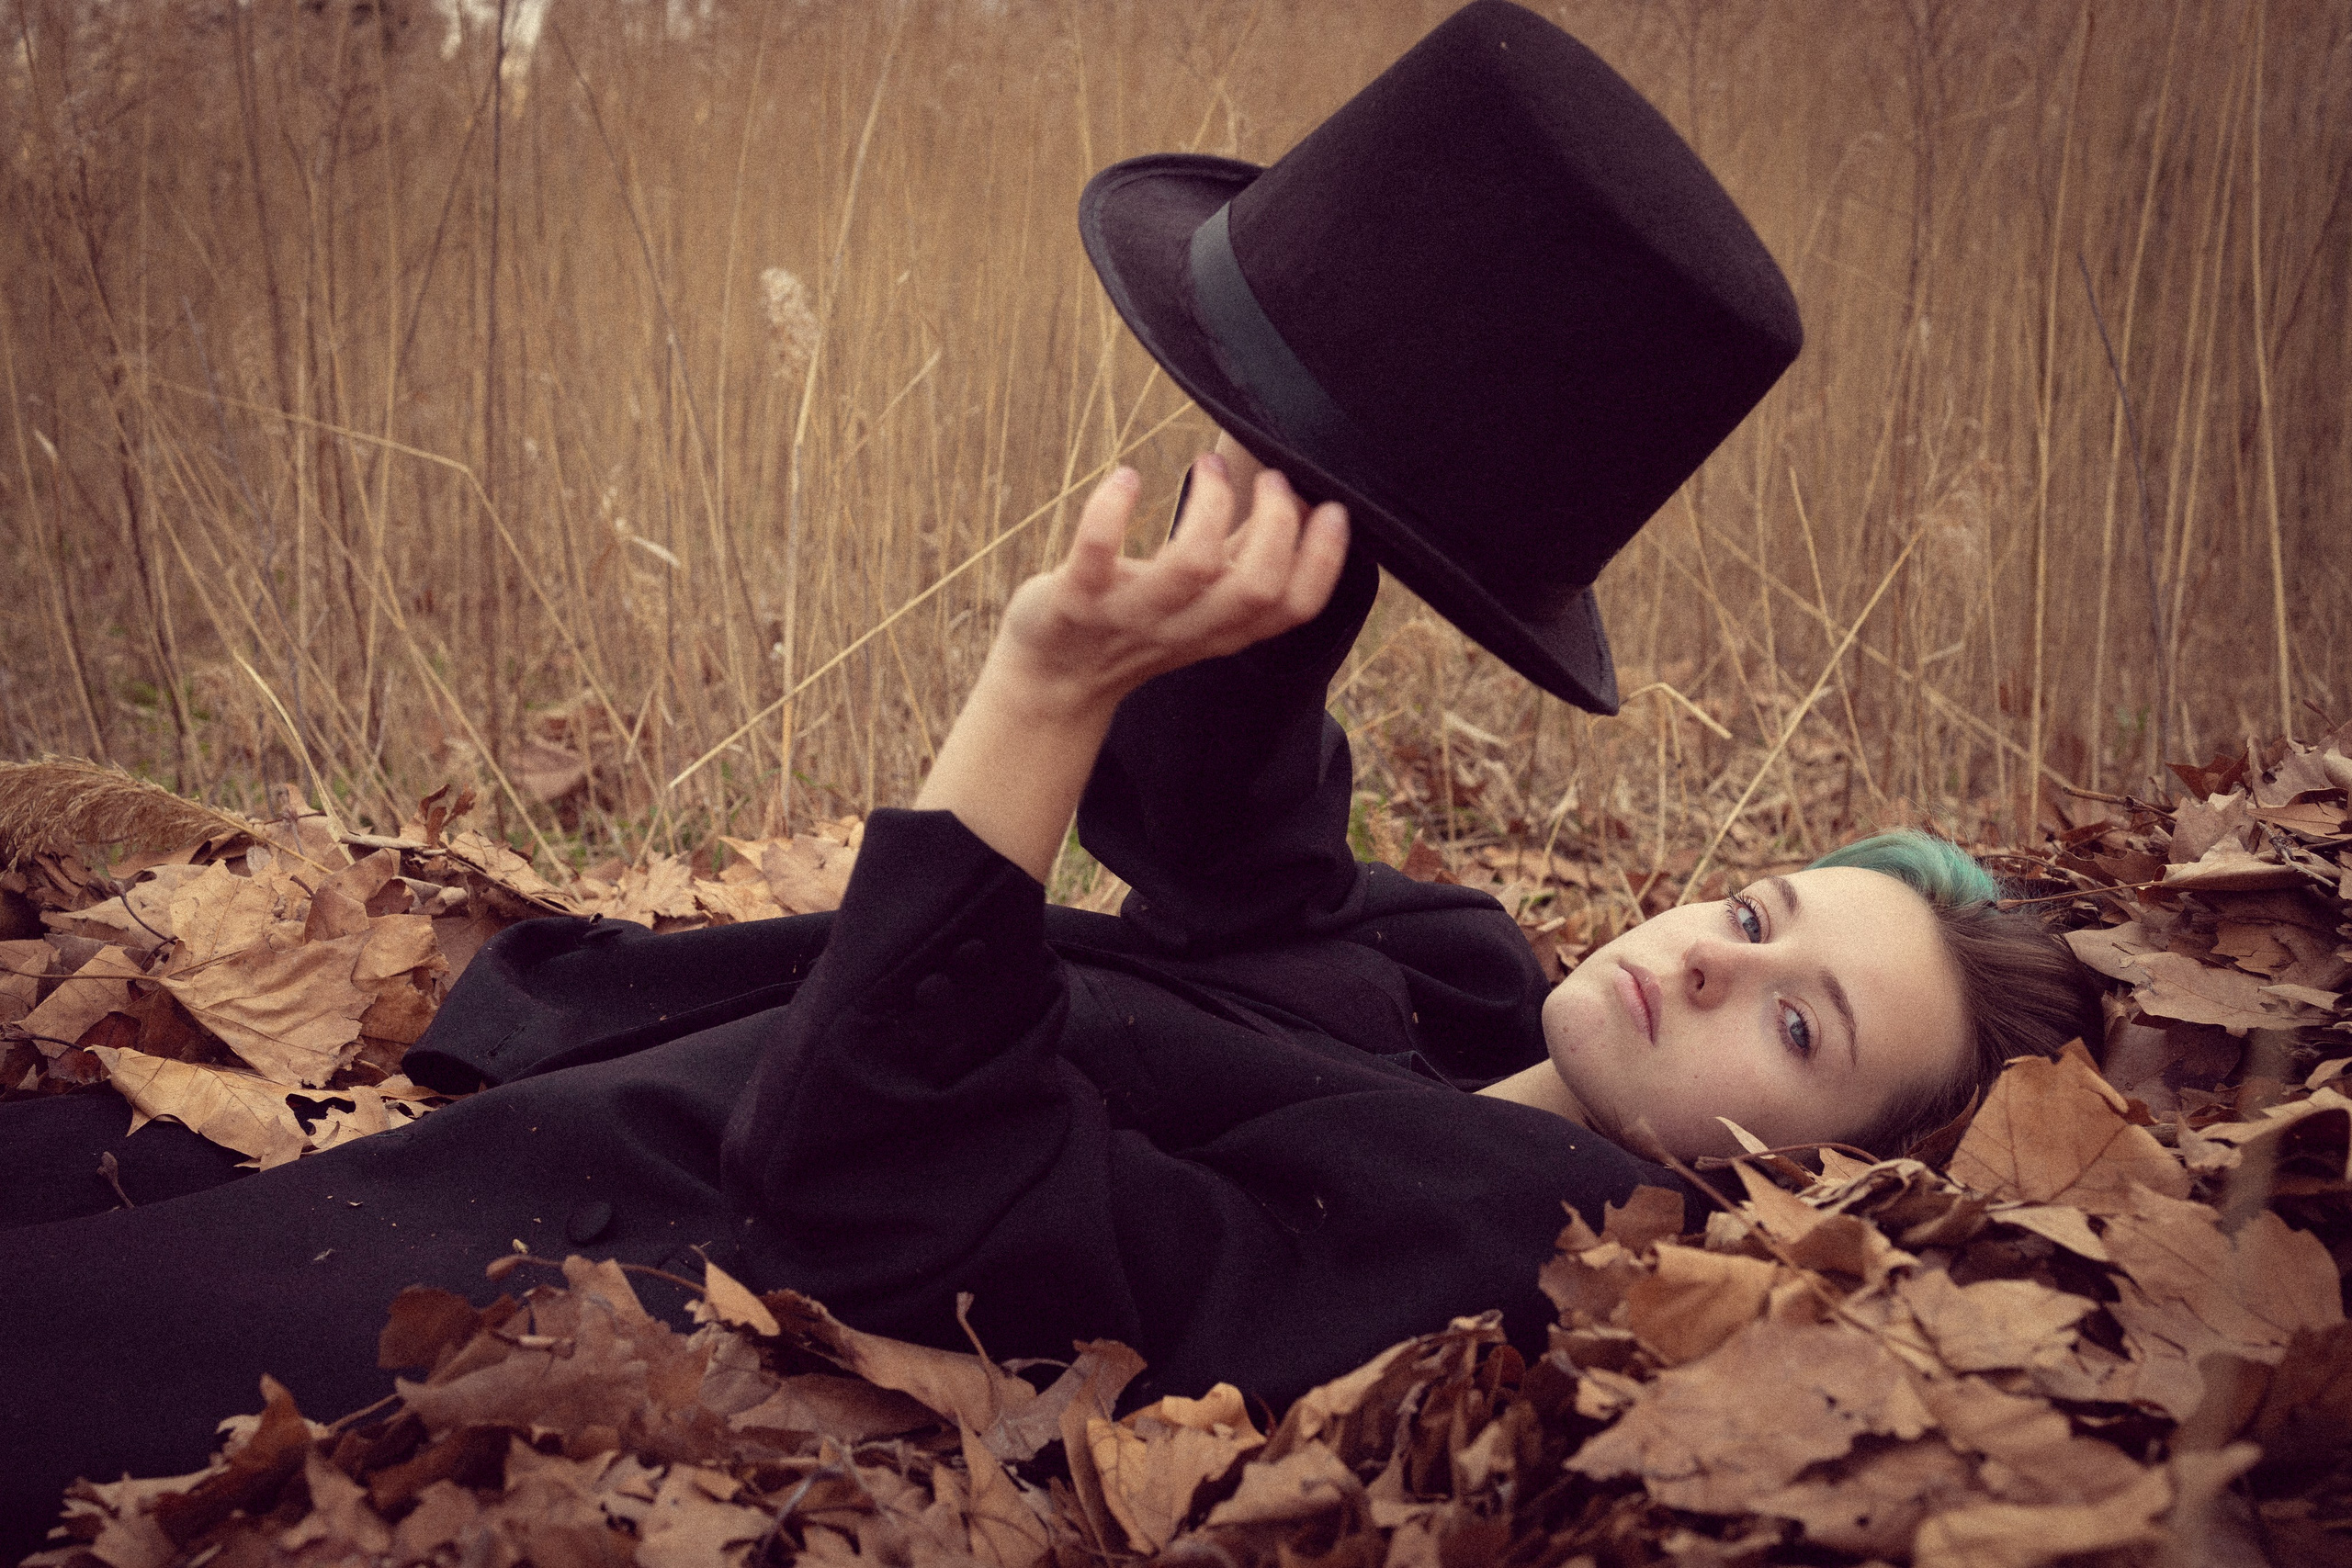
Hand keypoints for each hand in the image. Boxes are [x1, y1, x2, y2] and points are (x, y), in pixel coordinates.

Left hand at [993, 453, 1351, 722]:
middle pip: (1256, 587)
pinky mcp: (1076, 600)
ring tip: (1207, 462)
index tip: (1329, 507)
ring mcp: (1130, 616)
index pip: (1293, 607)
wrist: (1052, 681)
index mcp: (1223, 629)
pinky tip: (1127, 477)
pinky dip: (1113, 507)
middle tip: (1267, 478)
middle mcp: (1185, 628)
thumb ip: (1245, 558)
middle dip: (1276, 521)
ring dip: (1209, 502)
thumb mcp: (1200, 603)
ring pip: (1191, 565)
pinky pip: (1096, 550)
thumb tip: (1301, 504)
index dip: (1324, 558)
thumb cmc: (1133, 623)